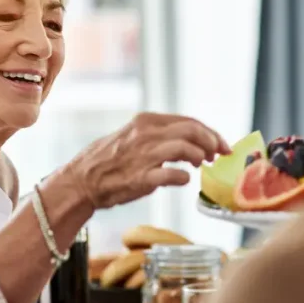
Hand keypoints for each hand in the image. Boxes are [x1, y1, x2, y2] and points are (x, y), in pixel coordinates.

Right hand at [62, 113, 230, 208]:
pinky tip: (183, 179)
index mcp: (146, 121)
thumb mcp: (134, 137)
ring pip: (186, 148)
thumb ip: (160, 136)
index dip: (210, 132)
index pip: (189, 121)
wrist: (81, 181)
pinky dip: (183, 177)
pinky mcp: (141, 177)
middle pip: (192, 130)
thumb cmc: (109, 162)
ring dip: (199, 157)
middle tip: (218, 155)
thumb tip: (191, 142)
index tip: (221, 145)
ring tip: (200, 166)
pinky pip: (172, 174)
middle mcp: (146, 134)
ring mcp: (144, 155)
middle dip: (212, 142)